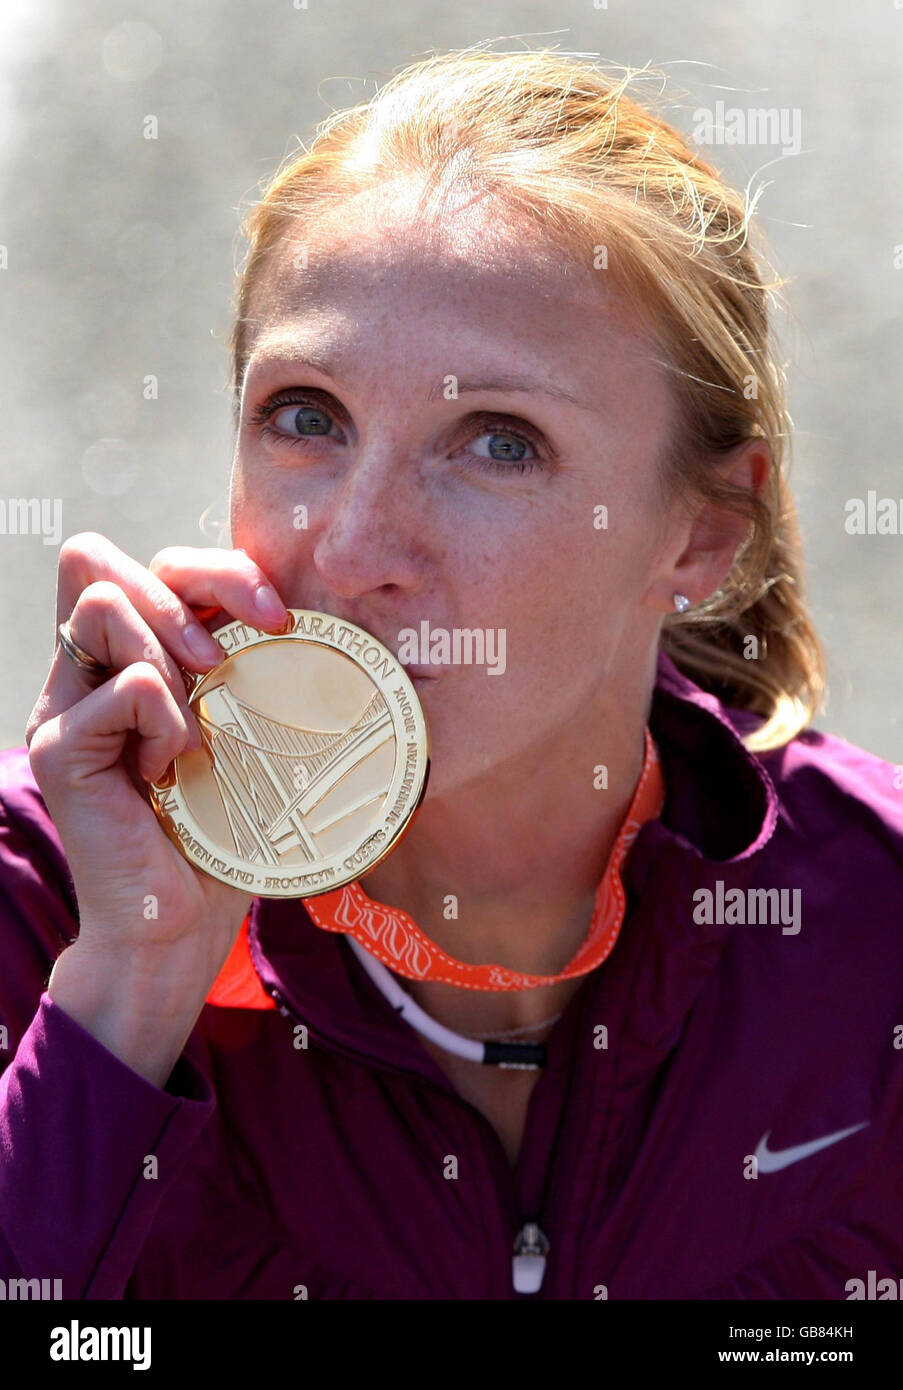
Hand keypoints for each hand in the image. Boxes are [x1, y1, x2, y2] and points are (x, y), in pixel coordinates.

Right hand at [26, 533, 289, 991]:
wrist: (178, 924)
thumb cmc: (220, 831)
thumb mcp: (241, 732)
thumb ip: (243, 666)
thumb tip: (296, 609)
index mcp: (123, 662)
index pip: (142, 562)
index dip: (211, 567)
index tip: (275, 617)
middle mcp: (82, 675)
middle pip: (100, 559)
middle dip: (190, 589)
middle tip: (231, 659)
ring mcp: (63, 707)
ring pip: (102, 603)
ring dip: (171, 654)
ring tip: (194, 727)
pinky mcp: (62, 747)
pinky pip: (128, 686)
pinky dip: (169, 721)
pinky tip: (174, 769)